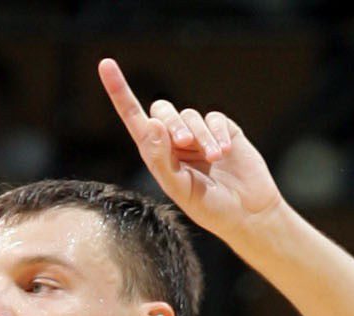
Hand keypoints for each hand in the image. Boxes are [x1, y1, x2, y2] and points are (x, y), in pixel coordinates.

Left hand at [99, 57, 280, 240]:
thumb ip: (161, 160)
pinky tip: (225, 151)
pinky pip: (214, 118)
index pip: (135, 121)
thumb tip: (150, 124)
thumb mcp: (180, 190)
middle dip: (171, 123)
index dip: (120, 93)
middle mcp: (176, 143)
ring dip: (200, 136)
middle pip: (162, 111)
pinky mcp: (223, 129)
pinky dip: (217, 133)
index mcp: (159, 158)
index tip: (106, 66)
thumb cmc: (210, 209)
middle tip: (183, 143)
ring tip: (214, 159)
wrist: (247, 213)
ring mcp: (199, 134)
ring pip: (190, 116)